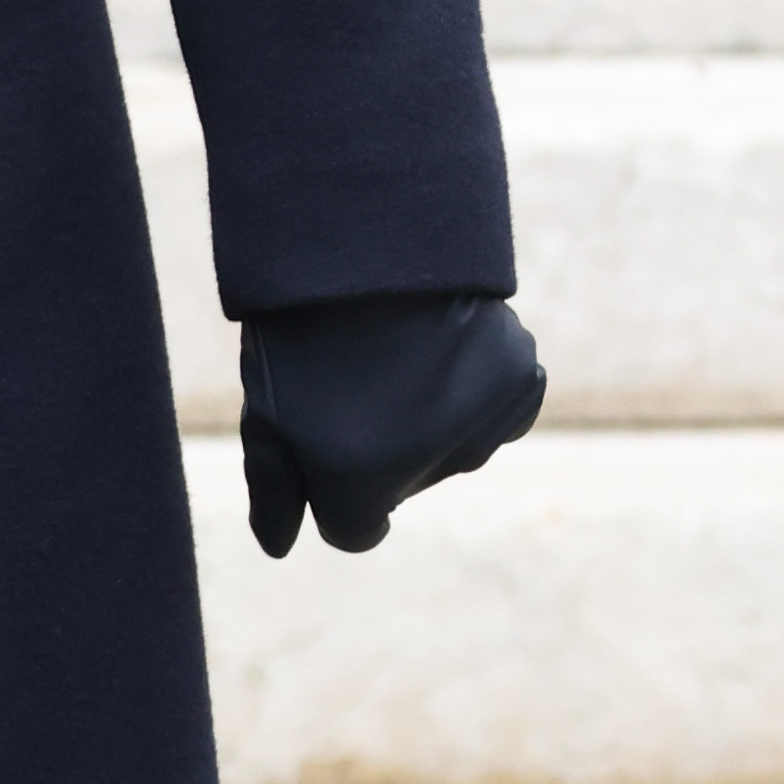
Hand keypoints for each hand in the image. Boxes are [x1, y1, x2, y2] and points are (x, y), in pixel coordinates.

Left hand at [238, 290, 543, 562]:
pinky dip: (477, 392)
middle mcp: (430, 467)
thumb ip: (273, 488)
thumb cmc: (300, 326)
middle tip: (357, 379)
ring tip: (398, 354)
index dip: (332, 488)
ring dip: (432, 421)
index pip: (355, 530)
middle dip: (383, 452)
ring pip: (456, 451)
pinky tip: (443, 348)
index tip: (324, 437)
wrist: (362, 235)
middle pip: (406, 487)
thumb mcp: (265, 407)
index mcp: (357, 482)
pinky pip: (501, 411)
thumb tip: (281, 548)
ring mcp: (481, 424)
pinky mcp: (519, 379)